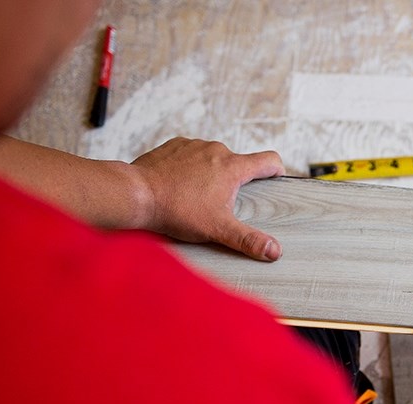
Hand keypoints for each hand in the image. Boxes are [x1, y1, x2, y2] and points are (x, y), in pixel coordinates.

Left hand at [132, 138, 285, 260]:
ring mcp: (193, 145)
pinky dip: (191, 168)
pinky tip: (180, 186)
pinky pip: (192, 155)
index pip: (268, 160)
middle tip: (223, 204)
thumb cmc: (176, 210)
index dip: (276, 171)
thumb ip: (248, 240)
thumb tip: (273, 250)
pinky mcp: (174, 146)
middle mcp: (215, 150)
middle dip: (235, 182)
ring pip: (214, 158)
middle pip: (238, 163)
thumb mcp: (218, 229)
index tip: (273, 181)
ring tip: (197, 196)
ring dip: (212, 174)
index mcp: (232, 167)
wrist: (136, 194)